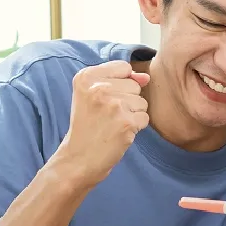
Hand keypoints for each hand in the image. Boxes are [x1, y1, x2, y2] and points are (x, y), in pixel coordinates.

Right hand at [52, 60, 150, 186]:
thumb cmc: (87, 126)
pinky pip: (144, 118)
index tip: (105, 99)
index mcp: (86, 77)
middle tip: (107, 116)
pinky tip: (119, 133)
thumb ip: (120, 79)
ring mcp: (113, 105)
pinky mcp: (126, 122)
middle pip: (134, 85)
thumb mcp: (92, 96)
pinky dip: (135, 128)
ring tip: (112, 124)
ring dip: (132, 115)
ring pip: (141, 101)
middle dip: (127, 101)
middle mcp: (99, 88)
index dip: (121, 84)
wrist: (79, 158)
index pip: (123, 67)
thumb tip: (146, 77)